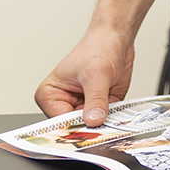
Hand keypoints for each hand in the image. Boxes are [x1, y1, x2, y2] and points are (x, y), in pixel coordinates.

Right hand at [36, 0, 169, 125]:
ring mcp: (82, 107)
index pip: (57, 120)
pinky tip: (119, 116)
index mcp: (50, 94)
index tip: (86, 130)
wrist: (116, 39)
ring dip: (104, 125)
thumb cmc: (98, 48)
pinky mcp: (99, 109)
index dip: (73, 127)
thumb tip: (93, 120)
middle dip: (90, 128)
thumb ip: (95, 99)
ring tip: (112, 118)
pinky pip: (105, 123)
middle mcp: (64, 103)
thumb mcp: (96, 74)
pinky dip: (113, 121)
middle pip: (74, 127)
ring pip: (91, 127)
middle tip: (102, 129)